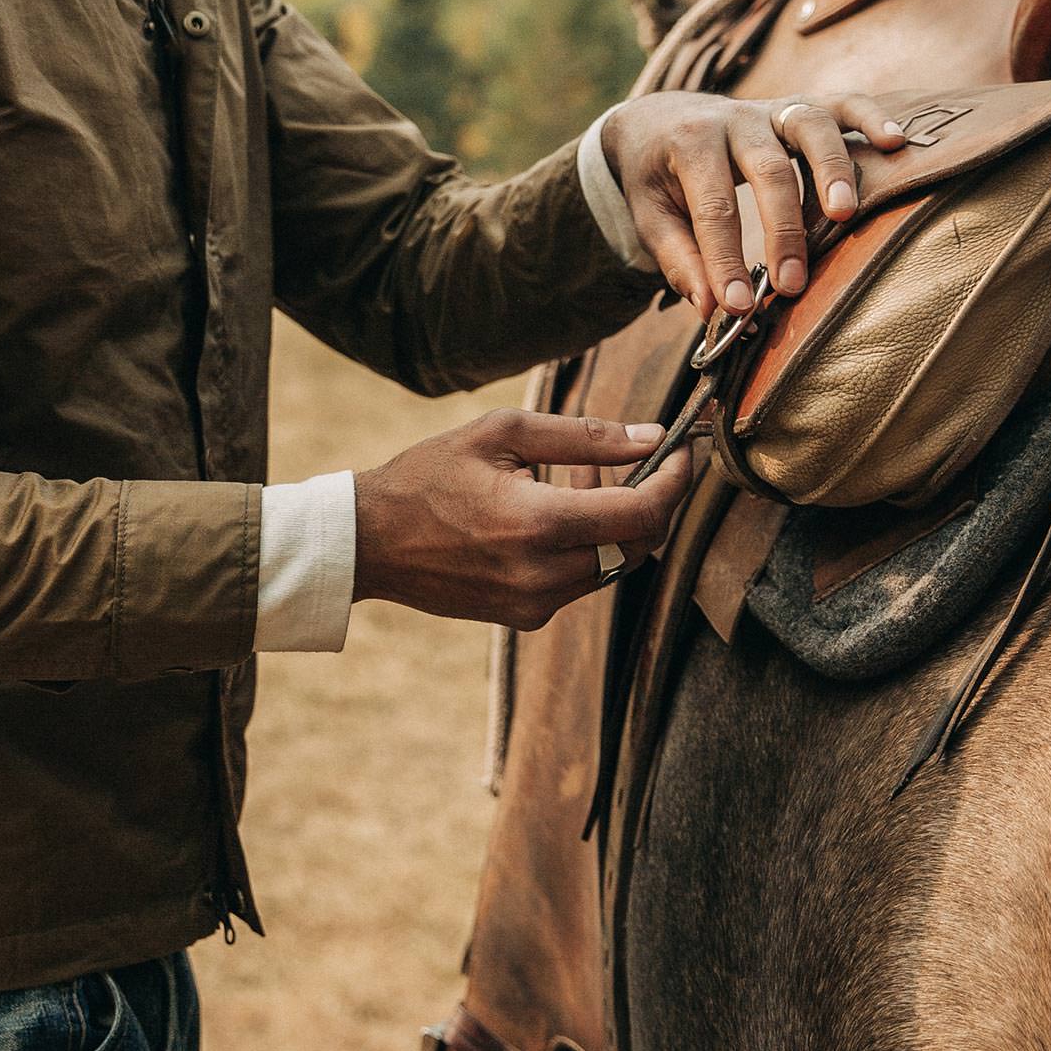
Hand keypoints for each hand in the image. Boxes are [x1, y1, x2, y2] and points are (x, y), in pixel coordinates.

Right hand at [352, 409, 691, 628]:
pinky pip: (581, 582)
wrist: (369, 541)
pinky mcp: (525, 617)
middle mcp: (543, 573)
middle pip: (639, 544)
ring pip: (613, 566)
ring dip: (616, 522)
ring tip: (582, 477)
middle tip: (638, 460)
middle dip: (652, 500)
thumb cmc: (428, 476)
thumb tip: (650, 435)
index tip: (681, 450)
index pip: (643, 512)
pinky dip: (586, 546)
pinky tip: (555, 512)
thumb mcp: (500, 433)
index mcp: (538, 522)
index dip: (675, 480)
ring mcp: (535, 603)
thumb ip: (582, 436)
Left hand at [599, 92, 908, 316]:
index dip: (725, 259)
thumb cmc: (656, 175)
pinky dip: (871, 117)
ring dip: (831, 170)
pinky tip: (894, 143)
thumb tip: (712, 309)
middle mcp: (734, 119)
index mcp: (688, 144)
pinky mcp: (801, 105)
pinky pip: (843, 102)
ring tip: (844, 215)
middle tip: (792, 284)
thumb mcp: (650, 215)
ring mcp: (772, 108)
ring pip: (810, 126)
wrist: (658, 117)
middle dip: (782, 230)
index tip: (738, 306)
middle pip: (768, 169)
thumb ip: (679, 259)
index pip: (713, 207)